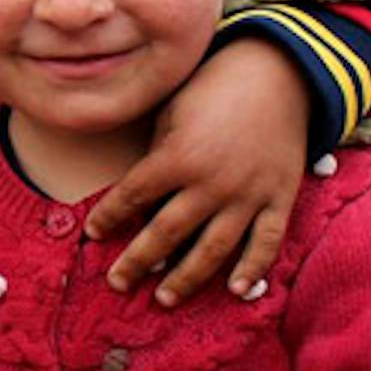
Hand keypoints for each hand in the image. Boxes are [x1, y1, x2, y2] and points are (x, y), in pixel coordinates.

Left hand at [86, 34, 303, 304]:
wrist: (279, 71)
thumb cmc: (215, 86)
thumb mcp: (174, 111)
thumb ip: (157, 154)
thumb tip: (137, 194)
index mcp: (177, 157)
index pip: (132, 196)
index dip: (108, 216)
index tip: (91, 234)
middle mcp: (210, 183)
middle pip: (165, 233)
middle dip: (137, 261)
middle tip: (117, 283)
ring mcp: (248, 194)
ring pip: (213, 248)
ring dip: (186, 278)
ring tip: (164, 298)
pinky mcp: (279, 197)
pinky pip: (266, 242)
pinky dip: (254, 268)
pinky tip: (237, 290)